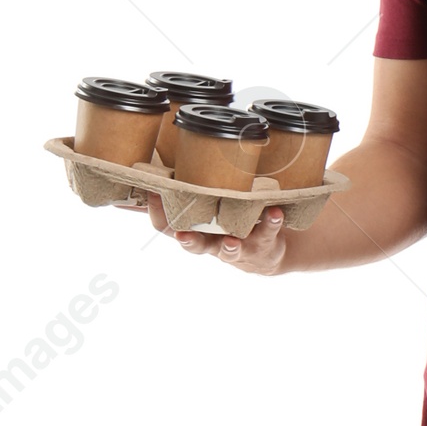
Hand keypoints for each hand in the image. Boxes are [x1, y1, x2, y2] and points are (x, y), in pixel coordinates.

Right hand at [145, 194, 288, 273]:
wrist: (266, 255)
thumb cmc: (229, 227)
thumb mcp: (206, 216)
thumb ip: (190, 198)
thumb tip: (161, 170)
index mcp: (195, 232)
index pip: (167, 228)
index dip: (156, 213)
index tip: (152, 192)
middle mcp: (213, 243)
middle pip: (196, 245)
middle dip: (189, 241)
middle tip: (182, 236)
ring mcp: (238, 248)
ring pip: (231, 249)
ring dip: (231, 246)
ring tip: (232, 240)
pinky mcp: (263, 243)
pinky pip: (267, 232)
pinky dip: (271, 222)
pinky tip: (274, 212)